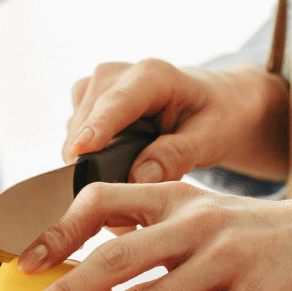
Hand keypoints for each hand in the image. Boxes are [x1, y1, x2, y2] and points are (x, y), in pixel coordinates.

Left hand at [12, 182, 291, 290]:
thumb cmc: (273, 239)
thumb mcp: (212, 222)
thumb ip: (159, 242)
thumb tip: (97, 281)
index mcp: (179, 197)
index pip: (102, 199)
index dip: (58, 228)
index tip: (26, 261)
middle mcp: (197, 223)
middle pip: (113, 259)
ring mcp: (228, 261)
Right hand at [64, 61, 288, 183]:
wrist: (215, 102)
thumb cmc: (217, 116)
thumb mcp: (211, 137)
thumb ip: (177, 156)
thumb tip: (136, 178)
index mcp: (153, 76)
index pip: (117, 102)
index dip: (96, 128)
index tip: (79, 153)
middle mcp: (116, 74)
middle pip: (87, 124)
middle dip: (94, 167)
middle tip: (120, 216)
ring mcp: (96, 88)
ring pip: (75, 135)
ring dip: (89, 167)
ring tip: (125, 192)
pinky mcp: (85, 104)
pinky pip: (74, 139)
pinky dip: (88, 162)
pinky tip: (118, 171)